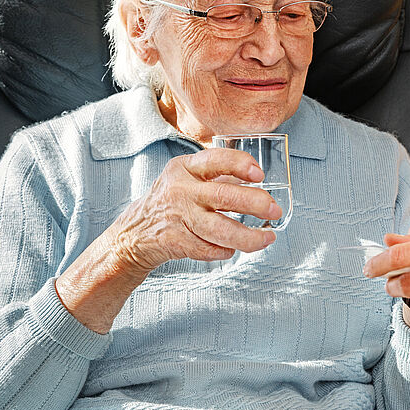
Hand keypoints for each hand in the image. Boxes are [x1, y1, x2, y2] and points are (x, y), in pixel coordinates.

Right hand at [56, 147, 281, 333]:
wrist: (135, 232)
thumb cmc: (171, 201)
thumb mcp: (188, 178)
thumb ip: (219, 177)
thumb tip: (259, 183)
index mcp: (185, 168)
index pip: (216, 159)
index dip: (241, 165)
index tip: (260, 175)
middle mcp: (181, 190)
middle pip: (224, 196)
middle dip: (255, 204)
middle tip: (274, 210)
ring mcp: (177, 216)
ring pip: (219, 229)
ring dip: (248, 236)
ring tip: (267, 238)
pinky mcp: (176, 241)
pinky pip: (209, 248)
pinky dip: (225, 250)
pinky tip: (232, 248)